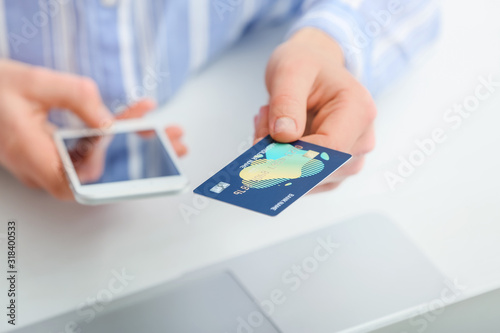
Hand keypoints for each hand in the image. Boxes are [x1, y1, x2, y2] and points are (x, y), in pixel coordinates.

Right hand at [0, 60, 185, 199]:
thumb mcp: (36, 82)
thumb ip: (77, 99)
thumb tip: (109, 123)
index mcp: (31, 154)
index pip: (78, 181)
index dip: (112, 176)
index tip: (143, 160)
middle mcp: (39, 166)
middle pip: (98, 173)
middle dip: (140, 157)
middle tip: (174, 144)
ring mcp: (46, 163)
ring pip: (97, 163)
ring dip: (131, 146)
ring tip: (163, 134)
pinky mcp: (52, 154)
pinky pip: (87, 152)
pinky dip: (113, 138)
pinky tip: (135, 124)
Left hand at [254, 28, 376, 191]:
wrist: (313, 68)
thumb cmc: (307, 65)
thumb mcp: (291, 70)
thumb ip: (286, 101)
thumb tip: (284, 135)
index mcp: (359, 111)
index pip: (330, 148)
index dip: (294, 154)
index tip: (262, 145)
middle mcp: (361, 139)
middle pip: (320, 166)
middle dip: (282, 152)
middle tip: (263, 120)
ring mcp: (350, 158)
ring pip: (308, 177)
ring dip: (279, 156)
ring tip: (269, 120)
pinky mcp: (334, 170)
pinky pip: (304, 179)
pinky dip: (283, 162)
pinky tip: (275, 135)